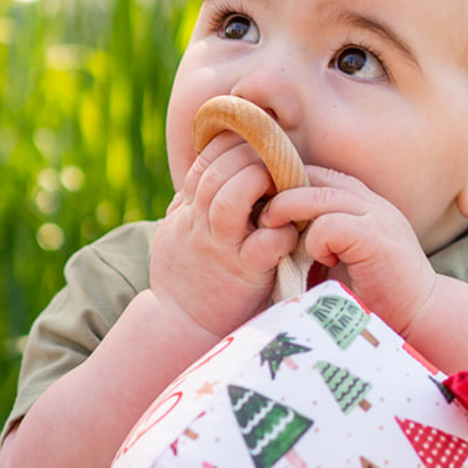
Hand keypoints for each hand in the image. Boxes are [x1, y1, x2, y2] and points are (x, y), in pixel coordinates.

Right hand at [149, 132, 302, 336]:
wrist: (179, 325)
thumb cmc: (186, 276)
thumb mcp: (177, 231)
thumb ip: (191, 202)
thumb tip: (207, 170)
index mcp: (187, 209)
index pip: (205, 160)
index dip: (232, 143)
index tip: (255, 142)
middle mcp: (199, 223)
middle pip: (217, 172)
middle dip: (250, 155)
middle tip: (276, 159)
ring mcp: (220, 248)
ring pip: (231, 200)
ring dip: (259, 185)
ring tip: (280, 187)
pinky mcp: (243, 274)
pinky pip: (263, 245)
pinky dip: (280, 234)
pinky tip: (290, 232)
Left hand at [262, 167, 437, 333]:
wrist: (422, 317)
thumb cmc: (378, 294)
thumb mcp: (343, 258)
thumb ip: (319, 238)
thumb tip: (274, 230)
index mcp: (365, 204)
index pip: (319, 174)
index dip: (288, 184)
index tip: (264, 206)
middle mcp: (373, 204)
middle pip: (316, 177)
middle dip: (281, 192)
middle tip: (260, 215)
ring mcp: (378, 218)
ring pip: (319, 194)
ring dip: (289, 211)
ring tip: (274, 230)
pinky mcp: (377, 240)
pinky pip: (330, 224)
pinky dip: (315, 241)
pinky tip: (321, 259)